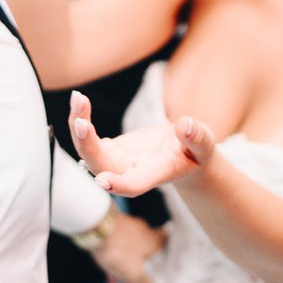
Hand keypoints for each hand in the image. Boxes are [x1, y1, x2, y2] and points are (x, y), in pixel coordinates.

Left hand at [71, 92, 214, 197]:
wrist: (183, 155)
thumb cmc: (196, 154)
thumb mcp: (204, 146)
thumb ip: (197, 138)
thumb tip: (186, 125)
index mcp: (153, 174)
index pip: (134, 184)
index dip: (119, 184)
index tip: (103, 180)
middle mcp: (129, 171)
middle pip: (102, 166)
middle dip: (88, 146)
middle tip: (80, 121)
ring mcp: (116, 161)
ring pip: (89, 151)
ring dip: (78, 126)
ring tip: (78, 99)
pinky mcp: (109, 149)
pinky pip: (88, 137)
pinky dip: (80, 119)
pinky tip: (78, 99)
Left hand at [93, 212, 166, 282]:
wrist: (96, 229)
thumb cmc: (120, 251)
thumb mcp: (133, 273)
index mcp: (154, 241)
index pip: (167, 242)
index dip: (165, 252)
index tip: (162, 263)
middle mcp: (144, 231)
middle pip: (147, 249)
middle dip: (140, 265)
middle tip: (134, 280)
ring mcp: (129, 226)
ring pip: (130, 249)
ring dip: (125, 264)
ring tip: (117, 279)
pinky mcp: (114, 226)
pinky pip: (117, 244)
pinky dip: (114, 257)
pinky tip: (106, 270)